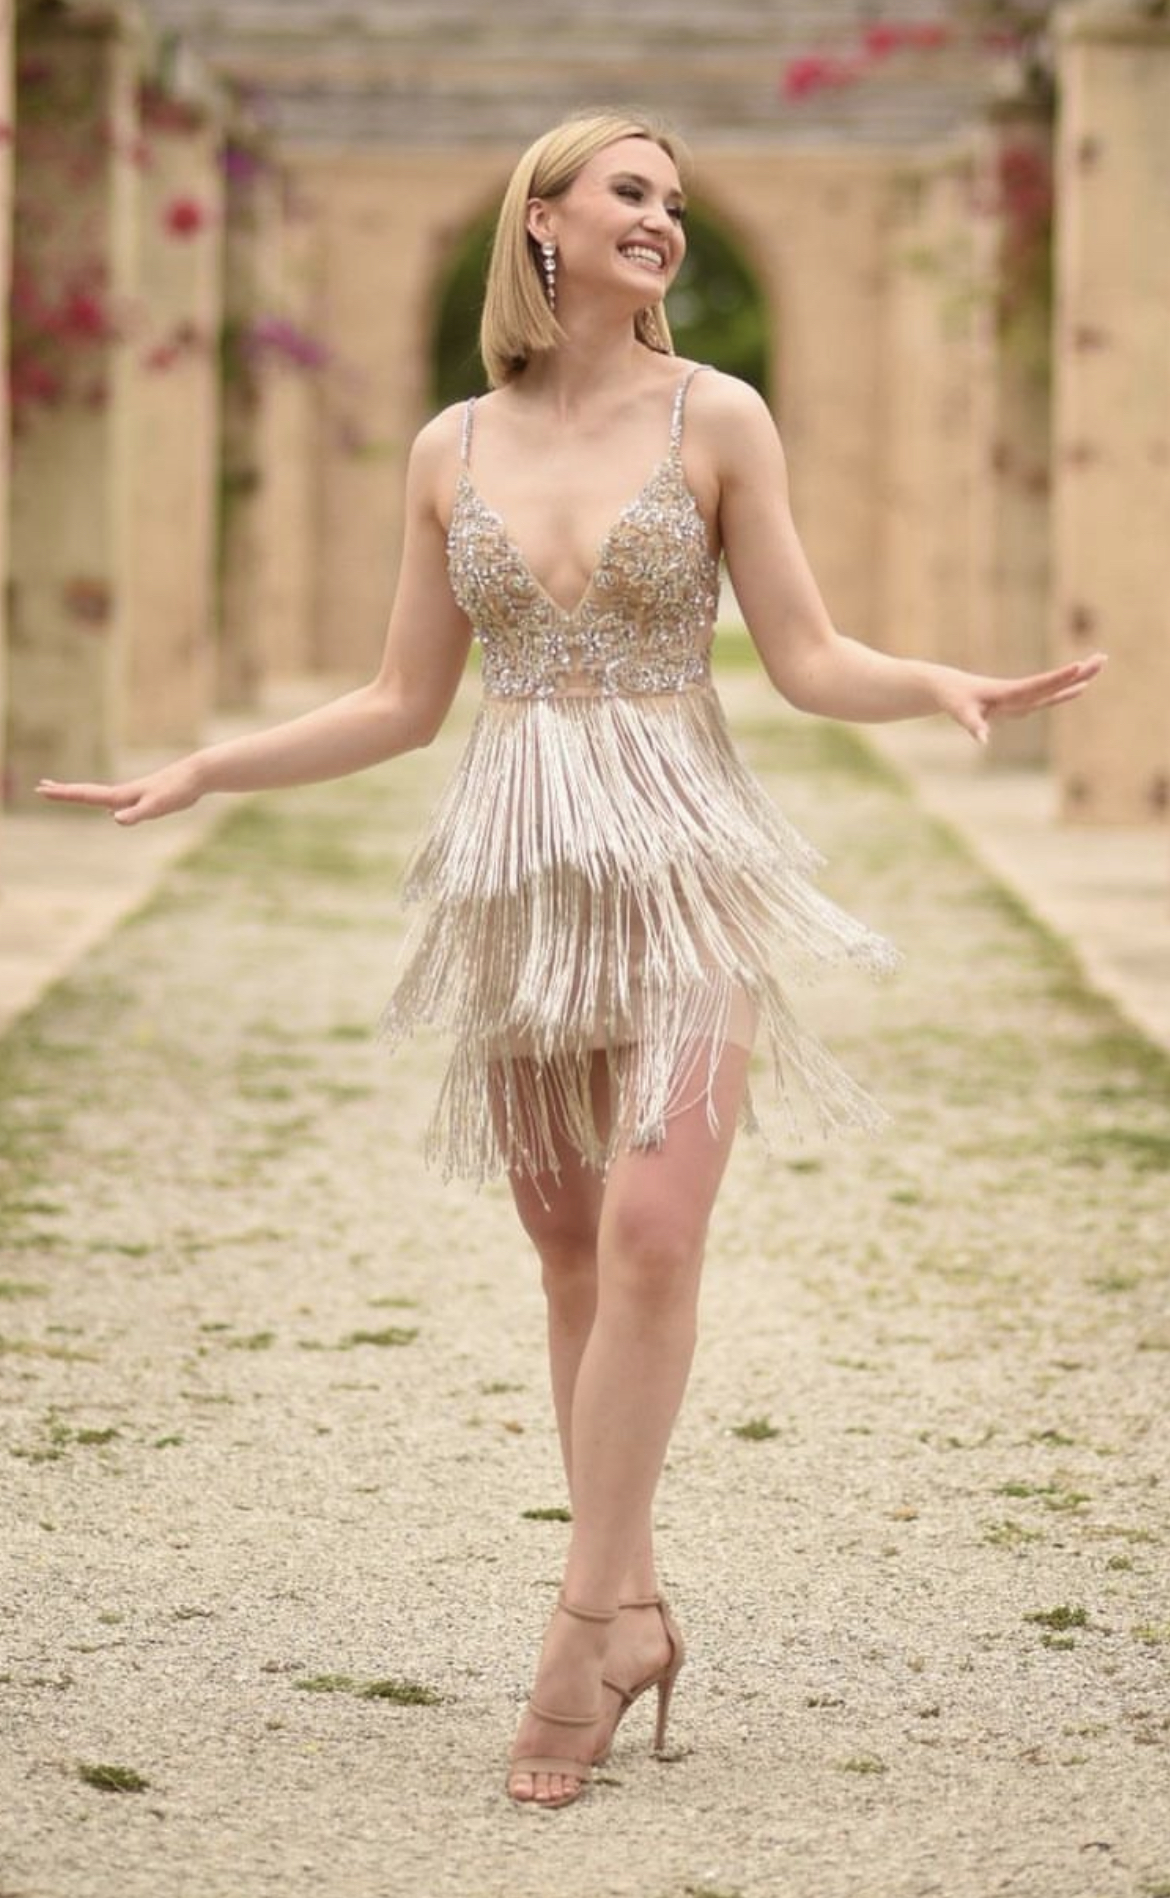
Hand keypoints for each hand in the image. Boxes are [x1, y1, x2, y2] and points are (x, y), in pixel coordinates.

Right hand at [35, 756, 202, 825]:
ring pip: (100, 796)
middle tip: (40, 788)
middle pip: (87, 793)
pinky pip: (116, 801)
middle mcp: (124, 794)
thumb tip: (115, 819)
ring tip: (66, 793)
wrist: (196, 775)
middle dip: (64, 791)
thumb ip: (135, 814)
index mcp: (122, 796)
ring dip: (80, 794)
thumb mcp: (156, 807)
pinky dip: (103, 802)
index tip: (41, 790)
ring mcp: (133, 795)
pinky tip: (108, 809)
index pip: (86, 795)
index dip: (64, 794)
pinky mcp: (145, 797)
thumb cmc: (177, 791)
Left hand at [935, 652, 1106, 745]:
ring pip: (1053, 687)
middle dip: (1078, 672)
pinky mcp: (1020, 700)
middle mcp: (1019, 692)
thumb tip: (982, 740)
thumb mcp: (960, 712)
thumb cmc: (954, 699)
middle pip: (1053, 682)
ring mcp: (1021, 696)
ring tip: (1099, 664)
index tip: (1077, 667)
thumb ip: (973, 725)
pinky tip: (1079, 687)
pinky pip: (1046, 695)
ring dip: (1076, 677)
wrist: (948, 687)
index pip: (1037, 686)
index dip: (1057, 679)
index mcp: (1007, 692)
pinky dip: (1063, 690)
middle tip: (1102, 658)